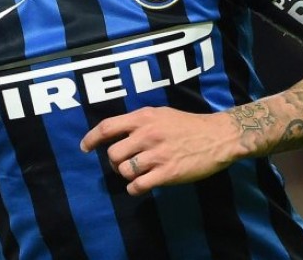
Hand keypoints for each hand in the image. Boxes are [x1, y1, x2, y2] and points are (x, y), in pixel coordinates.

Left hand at [80, 106, 238, 195]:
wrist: (218, 137)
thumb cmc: (188, 125)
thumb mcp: (160, 114)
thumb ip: (138, 122)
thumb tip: (115, 132)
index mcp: (143, 118)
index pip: (106, 127)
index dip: (91, 139)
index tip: (84, 147)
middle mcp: (147, 135)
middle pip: (112, 154)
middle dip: (114, 161)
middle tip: (125, 162)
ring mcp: (157, 155)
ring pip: (124, 171)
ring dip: (127, 175)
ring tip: (138, 173)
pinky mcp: (168, 174)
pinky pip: (138, 186)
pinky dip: (135, 188)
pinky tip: (142, 185)